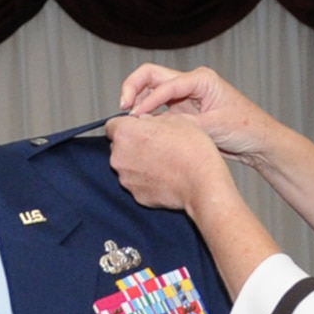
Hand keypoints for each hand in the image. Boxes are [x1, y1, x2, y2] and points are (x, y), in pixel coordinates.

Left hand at [104, 111, 241, 217]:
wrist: (202, 182)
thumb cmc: (191, 150)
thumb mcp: (176, 120)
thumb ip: (152, 119)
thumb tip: (144, 121)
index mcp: (125, 133)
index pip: (112, 125)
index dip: (126, 125)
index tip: (138, 128)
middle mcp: (118, 156)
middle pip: (118, 146)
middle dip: (132, 144)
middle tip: (155, 144)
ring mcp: (125, 178)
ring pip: (127, 165)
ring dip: (138, 162)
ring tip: (162, 161)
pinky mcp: (135, 194)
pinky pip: (136, 182)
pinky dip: (145, 179)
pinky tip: (164, 176)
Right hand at [117, 63, 277, 161]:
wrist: (259, 142)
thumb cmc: (246, 128)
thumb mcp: (214, 127)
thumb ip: (183, 125)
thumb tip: (154, 126)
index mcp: (201, 79)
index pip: (164, 84)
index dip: (146, 100)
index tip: (135, 117)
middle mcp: (191, 84)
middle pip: (151, 76)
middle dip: (133, 89)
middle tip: (122, 108)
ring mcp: (185, 97)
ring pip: (151, 91)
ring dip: (137, 101)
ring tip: (128, 120)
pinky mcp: (182, 112)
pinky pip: (157, 109)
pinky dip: (146, 116)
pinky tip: (140, 129)